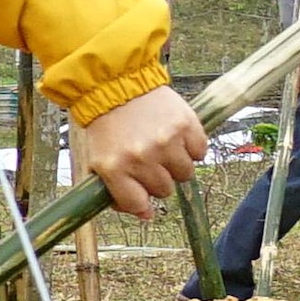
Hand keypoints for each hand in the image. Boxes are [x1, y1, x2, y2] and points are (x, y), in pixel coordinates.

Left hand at [71, 86, 208, 220]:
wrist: (117, 85)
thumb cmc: (107, 126)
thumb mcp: (99, 159)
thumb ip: (117, 190)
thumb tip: (146, 216)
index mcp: (114, 168)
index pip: (137, 204)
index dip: (141, 202)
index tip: (142, 194)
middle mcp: (141, 158)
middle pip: (164, 190)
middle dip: (157, 178)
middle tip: (148, 159)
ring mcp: (166, 142)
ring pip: (185, 174)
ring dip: (176, 163)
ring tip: (161, 145)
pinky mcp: (187, 126)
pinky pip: (200, 153)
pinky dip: (192, 147)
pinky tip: (175, 134)